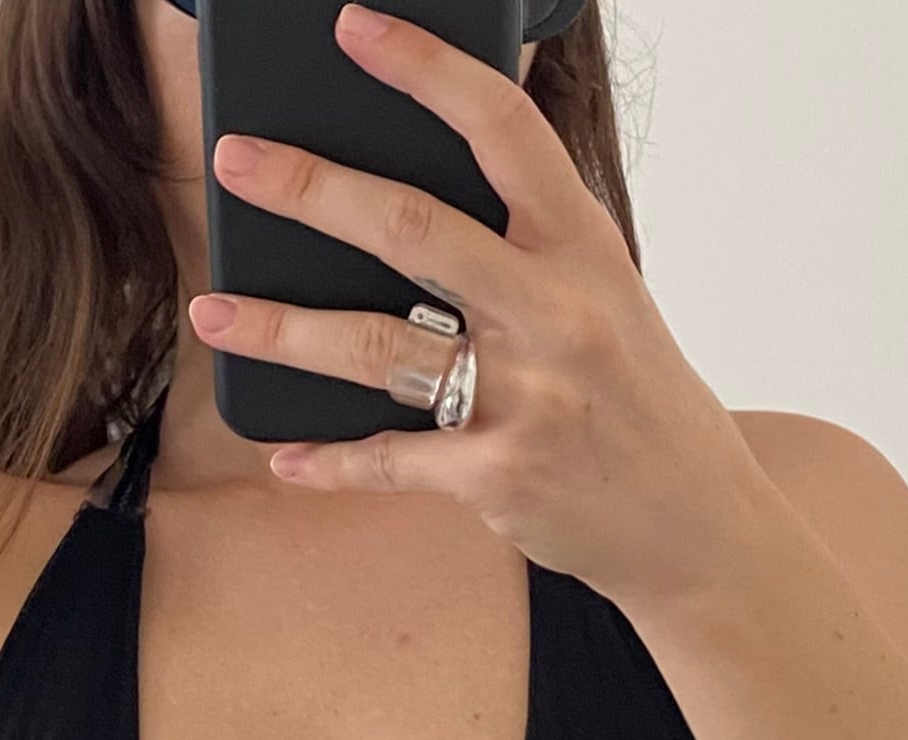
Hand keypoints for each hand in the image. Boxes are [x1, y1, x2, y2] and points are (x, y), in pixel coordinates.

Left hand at [185, 2, 774, 612]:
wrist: (693, 521)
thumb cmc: (638, 398)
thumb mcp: (606, 294)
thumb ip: (529, 244)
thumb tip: (427, 187)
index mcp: (583, 247)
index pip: (501, 132)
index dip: (425, 72)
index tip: (355, 30)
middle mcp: (554, 312)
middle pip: (412, 230)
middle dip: (312, 190)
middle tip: (235, 162)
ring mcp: (525, 398)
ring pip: (377, 349)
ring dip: (281, 329)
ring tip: (214, 311)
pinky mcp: (498, 477)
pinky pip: (391, 460)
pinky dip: (329, 462)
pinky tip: (282, 456)